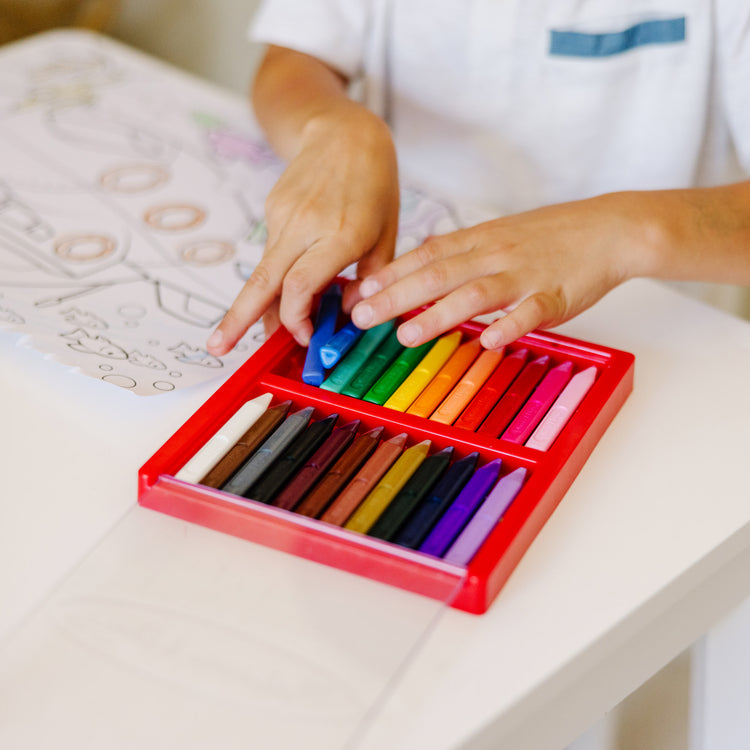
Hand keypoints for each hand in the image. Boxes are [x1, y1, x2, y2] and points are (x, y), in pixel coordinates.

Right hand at [207, 103, 398, 353]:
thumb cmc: (374, 185)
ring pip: (264, 271)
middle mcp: (305, 226)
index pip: (301, 286)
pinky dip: (275, 277)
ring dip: (257, 304)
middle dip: (237, 319)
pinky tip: (287, 282)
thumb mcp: (387, 234)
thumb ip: (370, 279)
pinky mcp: (272, 210)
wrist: (344, 132)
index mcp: (341, 235)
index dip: (296, 320)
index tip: (303, 338)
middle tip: (216, 349)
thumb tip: (349, 315)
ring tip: (249, 329)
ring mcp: (283, 216)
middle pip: (263, 282)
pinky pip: (271, 253)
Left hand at [350, 192, 651, 348]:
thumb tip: (422, 260)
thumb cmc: (551, 236)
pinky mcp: (556, 294)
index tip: (360, 291)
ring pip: (476, 293)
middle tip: (362, 318)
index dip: (391, 274)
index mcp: (480, 240)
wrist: (609, 228)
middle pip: (438, 275)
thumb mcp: (499, 234)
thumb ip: (462, 251)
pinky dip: (510, 324)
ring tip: (406, 335)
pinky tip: (490, 341)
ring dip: (438, 314)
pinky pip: (531, 310)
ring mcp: (525, 274)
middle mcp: (495, 254)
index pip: (426, 256)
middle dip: (396, 297)